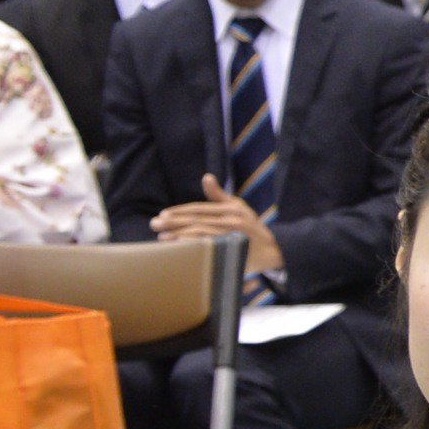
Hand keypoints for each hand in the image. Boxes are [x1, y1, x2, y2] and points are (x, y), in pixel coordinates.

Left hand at [161, 176, 281, 273]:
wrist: (274, 250)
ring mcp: (233, 237)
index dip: (179, 212)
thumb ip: (219, 195)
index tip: (162, 215)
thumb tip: (206, 177)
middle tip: (154, 224)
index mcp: (231, 209)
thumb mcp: (239, 207)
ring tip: (162, 238)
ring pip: (200, 234)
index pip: (198, 209)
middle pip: (196, 221)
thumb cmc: (252, 227)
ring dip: (178, 236)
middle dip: (173, 222)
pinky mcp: (234, 251)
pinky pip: (209, 248)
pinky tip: (179, 248)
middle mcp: (232, 221)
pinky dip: (192, 247)